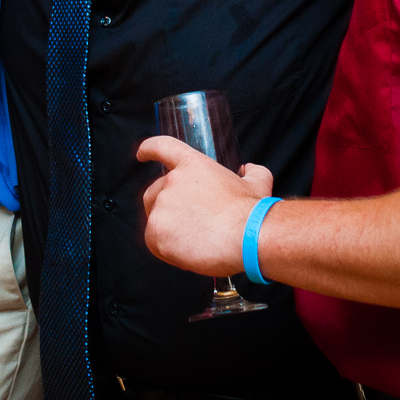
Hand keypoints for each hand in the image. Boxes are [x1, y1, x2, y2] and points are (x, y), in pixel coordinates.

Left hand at [137, 135, 273, 277]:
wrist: (248, 238)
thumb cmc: (252, 213)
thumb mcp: (257, 183)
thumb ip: (252, 172)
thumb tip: (249, 170)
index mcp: (192, 164)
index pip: (162, 147)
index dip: (148, 150)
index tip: (141, 155)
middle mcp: (172, 181)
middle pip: (153, 192)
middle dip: (164, 207)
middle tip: (187, 223)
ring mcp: (161, 207)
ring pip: (155, 220)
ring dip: (169, 230)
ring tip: (195, 241)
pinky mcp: (156, 233)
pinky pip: (154, 242)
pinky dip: (167, 249)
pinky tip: (188, 252)